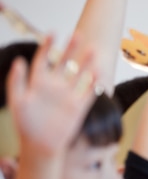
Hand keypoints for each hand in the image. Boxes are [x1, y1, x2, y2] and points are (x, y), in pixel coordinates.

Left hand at [6, 34, 96, 156]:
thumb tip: (20, 61)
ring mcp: (68, 96)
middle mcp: (55, 86)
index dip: (48, 46)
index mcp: (38, 83)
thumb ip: (17, 81)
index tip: (53, 33)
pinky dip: (94, 82)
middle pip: (64, 63)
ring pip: (79, 74)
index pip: (44, 59)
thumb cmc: (26, 126)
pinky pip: (88, 91)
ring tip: (93, 49)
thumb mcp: (17, 102)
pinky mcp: (79, 106)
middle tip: (77, 34)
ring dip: (86, 62)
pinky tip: (99, 72)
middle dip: (71, 49)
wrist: (42, 146)